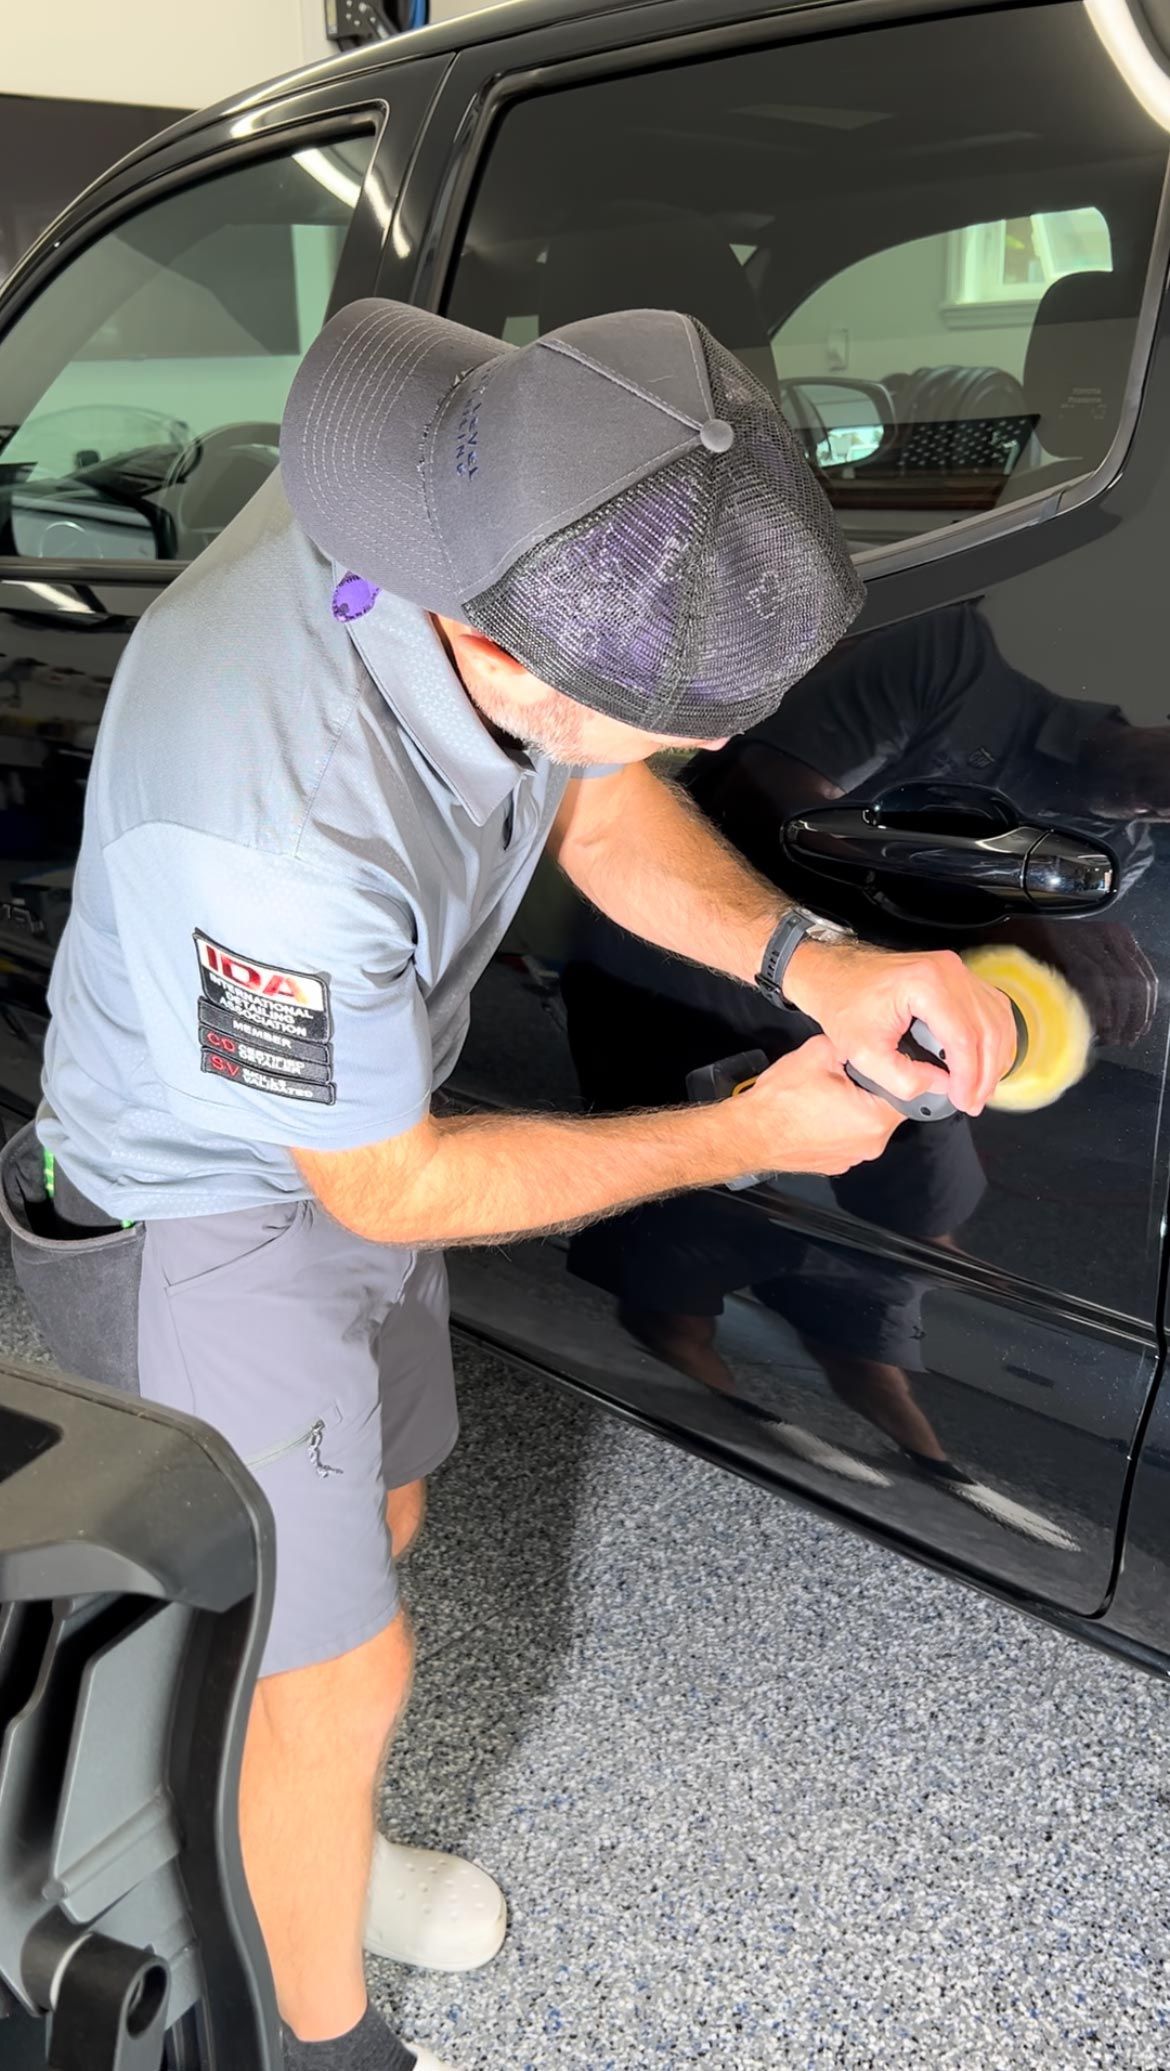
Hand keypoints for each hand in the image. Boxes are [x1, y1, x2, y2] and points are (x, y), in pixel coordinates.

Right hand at [731, 1034, 905, 1176]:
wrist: (749, 1134)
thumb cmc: (780, 1103)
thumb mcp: (818, 1053)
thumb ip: (850, 1043)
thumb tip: (861, 1038)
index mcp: (874, 1117)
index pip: (909, 1093)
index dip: (897, 1072)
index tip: (884, 1064)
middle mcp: (871, 1143)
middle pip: (889, 1109)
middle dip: (873, 1090)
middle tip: (848, 1076)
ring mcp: (854, 1157)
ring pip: (869, 1124)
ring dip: (857, 1108)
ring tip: (830, 1094)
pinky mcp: (838, 1164)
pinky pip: (851, 1138)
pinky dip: (842, 1125)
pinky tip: (821, 1112)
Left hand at [784, 941, 1016, 1115]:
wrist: (834, 975)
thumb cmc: (843, 1003)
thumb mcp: (862, 1051)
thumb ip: (902, 1077)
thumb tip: (940, 1085)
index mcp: (925, 984)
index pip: (963, 1038)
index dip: (968, 1077)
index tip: (963, 1100)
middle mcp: (948, 972)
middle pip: (987, 1029)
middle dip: (985, 1073)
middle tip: (973, 1102)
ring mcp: (955, 971)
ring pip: (996, 1019)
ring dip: (995, 1058)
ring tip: (980, 1089)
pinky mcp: (957, 977)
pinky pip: (991, 1009)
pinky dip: (993, 1038)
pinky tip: (986, 1062)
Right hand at [1004, 917, 1155, 1046]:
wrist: (1004, 935)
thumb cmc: (1041, 955)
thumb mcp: (1082, 964)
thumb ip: (1105, 983)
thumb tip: (1123, 1018)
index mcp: (1116, 936)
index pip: (1145, 975)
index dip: (1145, 1007)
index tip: (1139, 1028)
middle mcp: (1106, 935)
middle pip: (1137, 982)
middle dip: (1135, 1016)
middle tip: (1125, 1038)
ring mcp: (1088, 939)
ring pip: (1122, 983)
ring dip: (1120, 1016)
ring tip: (1111, 1036)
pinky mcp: (1070, 947)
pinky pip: (1096, 980)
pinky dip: (1101, 1005)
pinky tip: (1101, 1023)